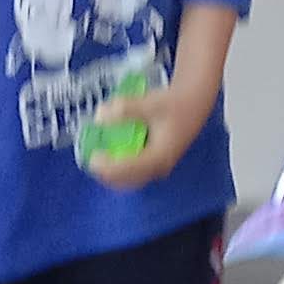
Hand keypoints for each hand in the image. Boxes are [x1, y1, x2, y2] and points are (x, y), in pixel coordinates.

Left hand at [82, 80, 213, 191]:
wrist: (193, 103)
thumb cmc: (173, 103)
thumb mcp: (149, 102)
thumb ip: (124, 109)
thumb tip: (99, 116)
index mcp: (158, 157)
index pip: (126, 170)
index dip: (106, 166)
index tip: (91, 155)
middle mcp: (158, 169)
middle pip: (125, 181)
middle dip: (105, 172)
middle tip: (90, 157)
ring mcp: (157, 169)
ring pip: (128, 180)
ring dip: (111, 172)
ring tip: (98, 157)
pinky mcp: (155, 165)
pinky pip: (133, 174)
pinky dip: (119, 168)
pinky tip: (110, 155)